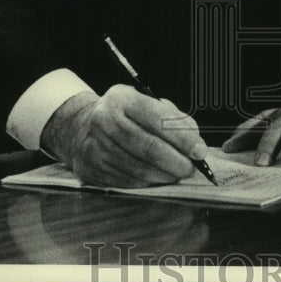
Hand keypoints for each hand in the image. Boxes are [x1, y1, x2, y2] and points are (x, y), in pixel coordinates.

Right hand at [40, 85, 207, 187]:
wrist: (81, 126)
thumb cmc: (124, 114)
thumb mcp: (146, 103)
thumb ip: (173, 118)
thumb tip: (195, 142)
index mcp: (121, 99)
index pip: (157, 118)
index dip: (182, 137)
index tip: (199, 151)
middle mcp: (105, 120)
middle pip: (148, 147)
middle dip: (176, 161)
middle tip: (192, 168)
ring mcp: (95, 146)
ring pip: (138, 168)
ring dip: (164, 175)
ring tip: (177, 174)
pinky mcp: (92, 168)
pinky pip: (127, 180)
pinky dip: (147, 182)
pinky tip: (157, 178)